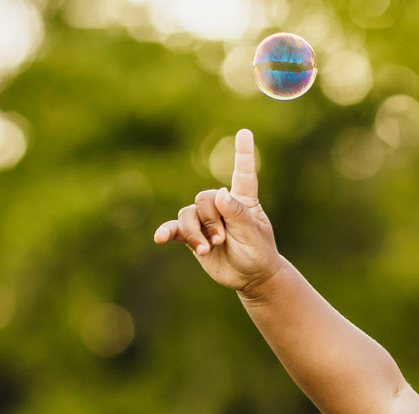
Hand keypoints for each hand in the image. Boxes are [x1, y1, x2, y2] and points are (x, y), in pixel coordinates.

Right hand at [151, 128, 281, 292]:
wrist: (249, 276)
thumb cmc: (258, 253)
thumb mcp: (253, 235)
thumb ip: (237, 214)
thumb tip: (220, 193)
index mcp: (242, 200)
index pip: (242, 174)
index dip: (243, 154)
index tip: (244, 133)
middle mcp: (222, 205)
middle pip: (204, 199)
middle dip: (210, 220)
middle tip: (221, 240)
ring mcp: (205, 220)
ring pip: (188, 214)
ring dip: (194, 233)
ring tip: (206, 249)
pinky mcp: (193, 235)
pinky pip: (175, 228)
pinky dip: (167, 232)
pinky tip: (160, 238)